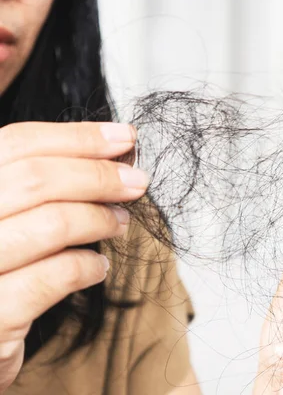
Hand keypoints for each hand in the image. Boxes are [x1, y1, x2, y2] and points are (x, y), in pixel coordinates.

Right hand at [0, 122, 147, 391]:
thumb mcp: (3, 217)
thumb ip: (40, 187)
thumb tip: (113, 156)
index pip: (16, 143)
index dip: (78, 137)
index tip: (125, 138)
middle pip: (36, 179)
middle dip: (99, 175)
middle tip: (137, 181)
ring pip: (51, 223)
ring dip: (99, 219)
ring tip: (120, 223)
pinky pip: (54, 277)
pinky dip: (87, 266)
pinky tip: (98, 267)